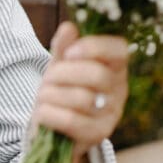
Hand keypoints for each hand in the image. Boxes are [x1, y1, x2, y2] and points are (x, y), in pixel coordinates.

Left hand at [31, 22, 128, 162]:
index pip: (119, 50)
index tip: (69, 52)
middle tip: (48, 78)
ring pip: (81, 98)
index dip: (94, 47)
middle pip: (97, 74)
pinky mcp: (97, 136)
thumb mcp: (60, 66)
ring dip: (51, 94)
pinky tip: (43, 113)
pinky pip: (71, 120)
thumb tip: (69, 27)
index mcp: (114, 68)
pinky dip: (49, 113)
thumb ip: (63, 48)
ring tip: (43, 96)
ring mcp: (110, 115)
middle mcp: (119, 91)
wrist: (54, 129)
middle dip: (63, 73)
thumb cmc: (61, 92)